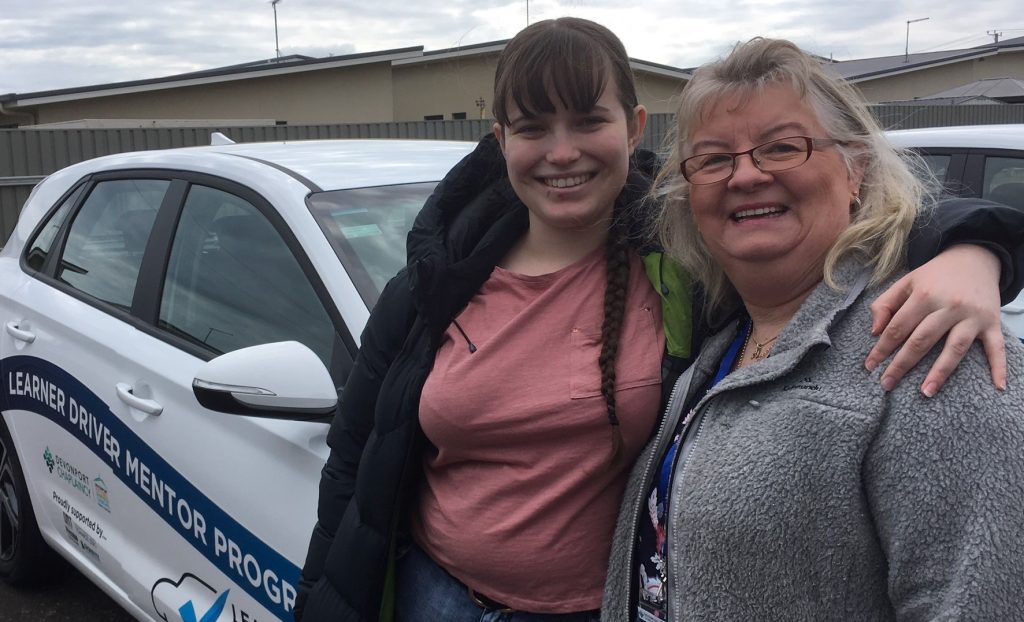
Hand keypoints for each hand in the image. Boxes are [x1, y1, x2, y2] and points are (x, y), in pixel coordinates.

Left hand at [866, 244, 1006, 396]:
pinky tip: (998, 386)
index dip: (882, 348)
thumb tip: (874, 331)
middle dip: (902, 364)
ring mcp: (972, 316)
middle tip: (887, 384)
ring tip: (926, 392)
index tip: (870, 366)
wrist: (975, 257)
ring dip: (940, 372)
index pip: (898, 327)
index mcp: (924, 295)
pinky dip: (999, 366)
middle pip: (922, 340)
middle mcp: (948, 306)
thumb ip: (885, 304)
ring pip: (955, 348)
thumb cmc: (935, 276)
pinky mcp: (992, 322)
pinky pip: (996, 347)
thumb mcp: (906, 282)